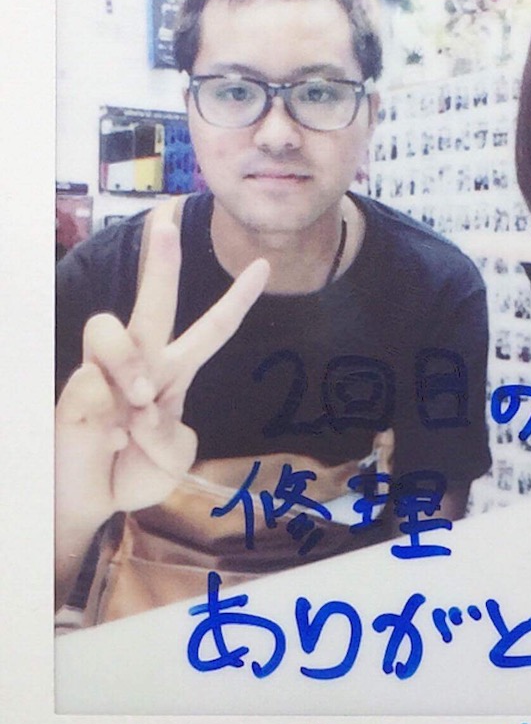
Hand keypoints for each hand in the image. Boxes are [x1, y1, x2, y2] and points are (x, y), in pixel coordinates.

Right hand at [55, 204, 268, 533]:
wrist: (92, 500)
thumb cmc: (135, 471)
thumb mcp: (172, 459)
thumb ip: (171, 438)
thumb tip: (141, 409)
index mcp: (176, 371)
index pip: (212, 330)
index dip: (237, 299)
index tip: (262, 265)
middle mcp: (140, 362)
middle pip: (152, 303)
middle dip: (160, 262)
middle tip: (165, 223)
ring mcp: (103, 372)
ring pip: (109, 330)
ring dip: (127, 367)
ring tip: (134, 405)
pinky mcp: (75, 388)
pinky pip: (93, 388)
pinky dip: (107, 428)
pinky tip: (107, 444)